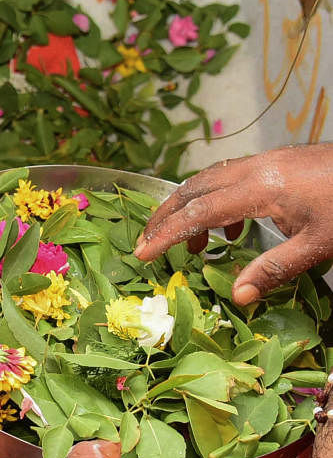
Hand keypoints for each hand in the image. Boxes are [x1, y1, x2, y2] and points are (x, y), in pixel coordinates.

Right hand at [133, 144, 332, 304]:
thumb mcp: (319, 245)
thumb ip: (275, 268)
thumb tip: (239, 296)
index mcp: (262, 187)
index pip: (199, 212)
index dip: (166, 234)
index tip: (142, 254)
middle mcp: (256, 168)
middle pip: (194, 188)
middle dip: (165, 215)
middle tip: (145, 243)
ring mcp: (267, 161)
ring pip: (210, 180)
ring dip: (190, 209)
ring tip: (187, 245)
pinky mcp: (278, 162)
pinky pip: (232, 178)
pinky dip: (217, 202)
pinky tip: (230, 229)